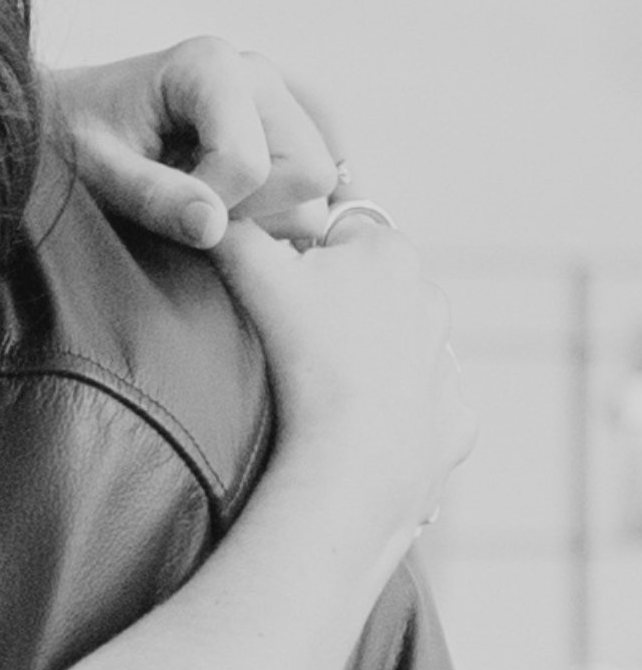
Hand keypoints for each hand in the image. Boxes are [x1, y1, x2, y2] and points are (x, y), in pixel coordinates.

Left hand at [49, 39, 343, 250]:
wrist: (70, 116)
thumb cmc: (74, 136)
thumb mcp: (97, 170)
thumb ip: (152, 197)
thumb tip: (214, 228)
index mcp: (210, 66)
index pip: (250, 164)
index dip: (209, 203)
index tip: (159, 201)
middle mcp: (256, 73)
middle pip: (308, 171)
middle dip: (251, 208)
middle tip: (188, 203)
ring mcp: (277, 98)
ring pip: (317, 183)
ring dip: (263, 209)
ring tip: (198, 194)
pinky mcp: (285, 125)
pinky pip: (314, 184)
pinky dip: (275, 206)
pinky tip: (222, 196)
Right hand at [212, 217, 474, 558]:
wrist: (351, 460)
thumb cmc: (304, 358)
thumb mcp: (249, 271)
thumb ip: (232, 228)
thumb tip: (216, 208)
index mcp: (388, 251)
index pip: (338, 233)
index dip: (301, 259)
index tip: (275, 293)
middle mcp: (431, 299)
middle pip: (373, 290)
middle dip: (338, 307)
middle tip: (290, 344)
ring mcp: (447, 366)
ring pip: (402, 349)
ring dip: (368, 361)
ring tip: (320, 391)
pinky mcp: (455, 423)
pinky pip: (425, 411)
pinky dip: (397, 418)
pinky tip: (358, 432)